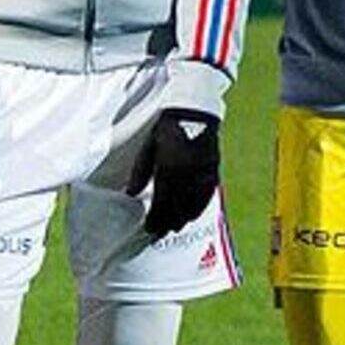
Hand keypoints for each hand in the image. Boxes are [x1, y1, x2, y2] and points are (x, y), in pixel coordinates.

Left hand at [126, 108, 221, 238]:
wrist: (195, 111)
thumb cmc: (168, 128)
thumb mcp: (149, 148)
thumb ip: (140, 172)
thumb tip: (130, 193)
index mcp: (169, 168)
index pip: (162, 202)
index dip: (155, 218)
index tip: (149, 229)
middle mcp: (188, 174)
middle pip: (178, 206)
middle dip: (168, 222)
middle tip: (161, 233)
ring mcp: (203, 172)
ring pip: (194, 203)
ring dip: (184, 217)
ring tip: (176, 227)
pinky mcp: (214, 169)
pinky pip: (207, 194)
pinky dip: (200, 206)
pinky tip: (194, 213)